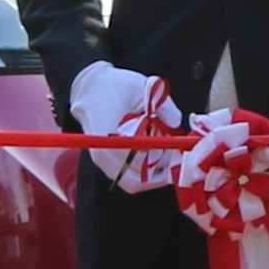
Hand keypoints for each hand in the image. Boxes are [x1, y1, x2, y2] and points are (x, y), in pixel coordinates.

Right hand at [69, 63, 184, 193]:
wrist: (89, 87)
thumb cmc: (117, 86)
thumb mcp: (145, 88)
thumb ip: (164, 107)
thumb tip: (177, 125)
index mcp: (113, 136)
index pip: (145, 161)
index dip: (166, 160)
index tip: (180, 152)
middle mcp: (104, 153)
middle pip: (138, 181)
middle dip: (161, 172)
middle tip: (175, 157)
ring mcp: (101, 160)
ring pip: (131, 183)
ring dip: (151, 175)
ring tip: (165, 156)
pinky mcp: (102, 160)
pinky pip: (124, 177)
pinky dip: (141, 172)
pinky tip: (153, 157)